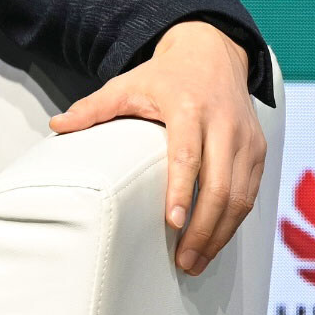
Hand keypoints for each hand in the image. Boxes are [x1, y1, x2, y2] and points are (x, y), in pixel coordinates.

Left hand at [48, 19, 266, 275]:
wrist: (214, 52)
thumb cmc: (166, 75)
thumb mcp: (128, 84)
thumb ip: (94, 107)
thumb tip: (56, 127)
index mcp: (191, 108)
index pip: (189, 155)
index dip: (183, 191)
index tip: (173, 223)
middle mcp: (225, 123)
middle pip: (222, 184)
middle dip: (204, 228)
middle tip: (183, 261)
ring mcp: (247, 137)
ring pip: (242, 194)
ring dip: (221, 232)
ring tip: (197, 261)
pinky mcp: (258, 148)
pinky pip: (251, 191)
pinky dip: (234, 220)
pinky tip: (215, 240)